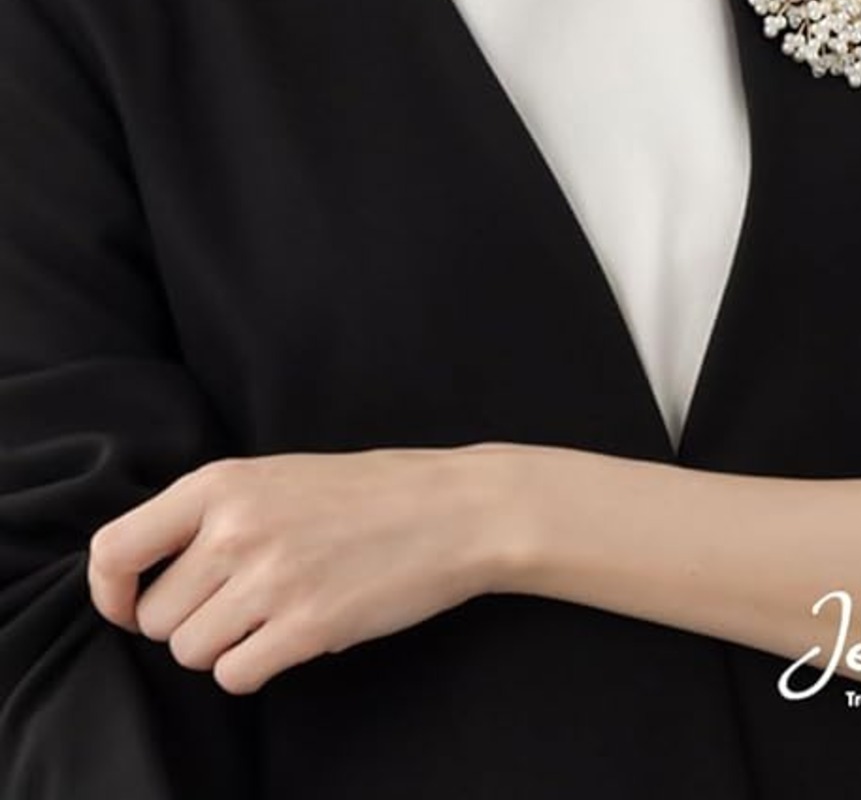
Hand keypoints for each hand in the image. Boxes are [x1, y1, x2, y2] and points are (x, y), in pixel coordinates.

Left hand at [86, 445, 515, 694]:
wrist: (457, 508)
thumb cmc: (372, 492)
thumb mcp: (281, 474)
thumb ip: (213, 513)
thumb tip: (146, 574)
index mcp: (223, 483)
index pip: (114, 550)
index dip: (112, 592)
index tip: (134, 607)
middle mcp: (236, 529)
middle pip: (156, 616)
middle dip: (191, 621)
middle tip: (245, 600)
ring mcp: (272, 578)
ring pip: (191, 652)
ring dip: (225, 646)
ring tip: (276, 613)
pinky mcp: (307, 626)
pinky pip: (236, 677)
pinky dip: (257, 667)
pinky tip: (295, 636)